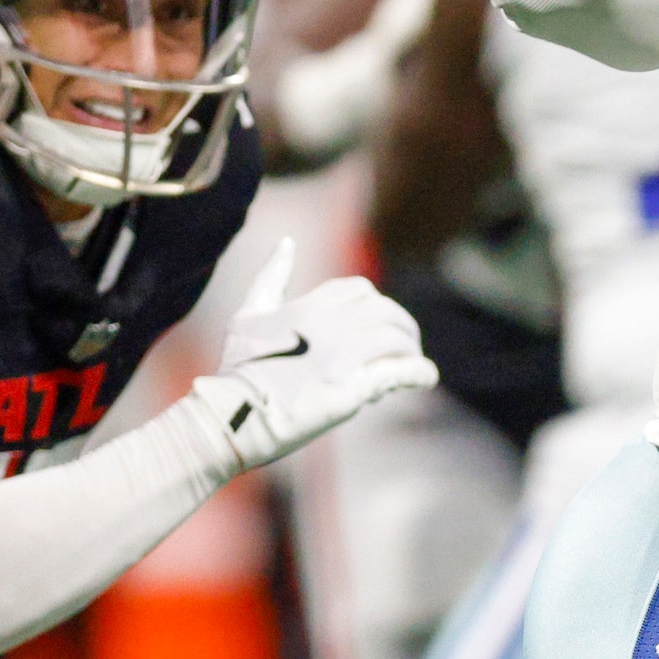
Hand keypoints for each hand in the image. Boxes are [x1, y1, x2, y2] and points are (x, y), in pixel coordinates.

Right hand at [200, 238, 435, 470]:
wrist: (232, 416)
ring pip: (397, 338)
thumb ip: (271, 276)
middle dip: (400, 325)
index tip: (375, 323)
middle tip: (404, 343)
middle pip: (386, 312)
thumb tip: (286, 243)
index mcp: (311, 305)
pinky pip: (399, 371)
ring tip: (413, 361)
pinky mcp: (353, 388)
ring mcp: (344, 356)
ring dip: (410, 348)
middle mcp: (332, 324)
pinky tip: (426, 377)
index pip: (361, 291)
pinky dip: (419, 371)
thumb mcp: (248, 314)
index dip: (374, 305)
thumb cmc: (237, 369)